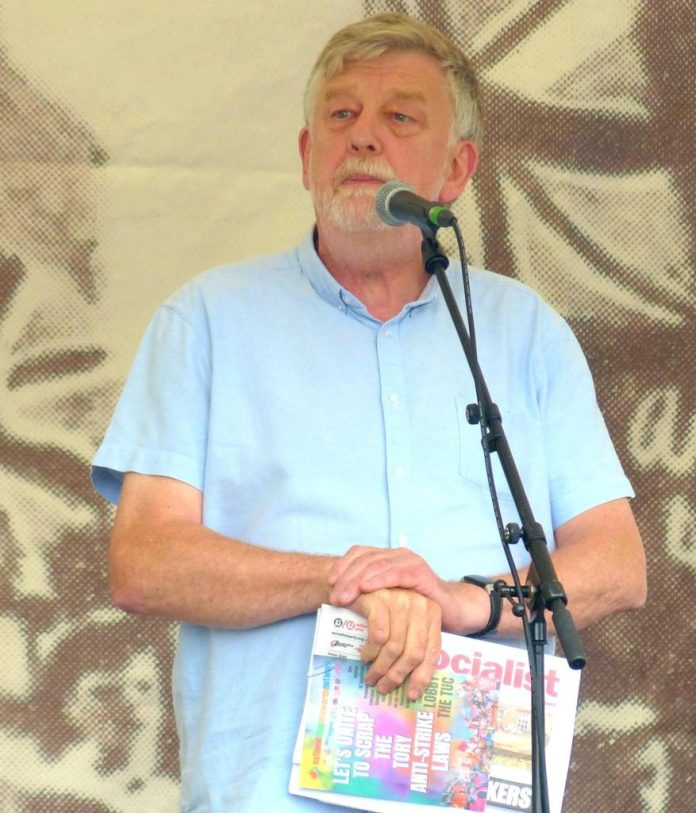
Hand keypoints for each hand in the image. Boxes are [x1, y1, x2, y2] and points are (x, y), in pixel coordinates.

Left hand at [329, 545, 461, 629]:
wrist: (449, 610)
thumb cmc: (414, 606)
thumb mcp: (387, 596)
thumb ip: (368, 591)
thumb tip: (337, 597)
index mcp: (388, 556)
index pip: (359, 553)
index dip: (343, 565)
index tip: (329, 582)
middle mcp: (398, 555)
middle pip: (366, 560)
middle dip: (347, 577)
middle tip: (334, 596)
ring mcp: (410, 562)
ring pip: (378, 565)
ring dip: (358, 581)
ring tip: (345, 596)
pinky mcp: (421, 573)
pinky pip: (397, 574)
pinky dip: (380, 580)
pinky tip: (367, 588)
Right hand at [350, 588, 441, 700]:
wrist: (356, 583)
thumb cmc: (382, 608)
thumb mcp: (403, 622)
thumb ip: (413, 642)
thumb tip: (414, 684)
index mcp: (432, 611)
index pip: (432, 650)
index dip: (422, 675)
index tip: (411, 694)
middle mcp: (420, 603)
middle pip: (414, 652)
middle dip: (397, 675)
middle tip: (384, 687)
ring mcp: (400, 599)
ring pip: (395, 648)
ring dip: (380, 668)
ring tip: (372, 677)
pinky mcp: (380, 599)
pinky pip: (378, 637)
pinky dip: (371, 652)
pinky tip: (365, 656)